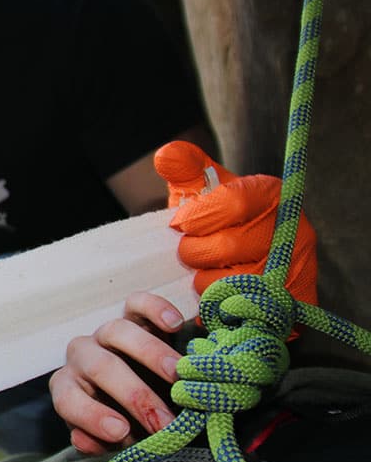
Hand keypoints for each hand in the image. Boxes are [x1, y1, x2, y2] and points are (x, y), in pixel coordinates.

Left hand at [51, 292, 184, 454]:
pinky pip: (138, 304)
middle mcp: (82, 357)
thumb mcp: (110, 439)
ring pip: (118, 332)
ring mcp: (106, 335)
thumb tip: (84, 442)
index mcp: (68, 388)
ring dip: (150, 355)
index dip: (91, 416)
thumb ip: (97, 441)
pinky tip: (175, 326)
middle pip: (100, 368)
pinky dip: (155, 310)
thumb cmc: (123, 419)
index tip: (121, 432)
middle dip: (134, 396)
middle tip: (164, 422)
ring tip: (179, 376)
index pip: (68, 400)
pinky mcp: (132, 316)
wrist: (143, 390)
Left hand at [154, 141, 317, 304]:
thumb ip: (186, 168)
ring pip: (233, 280)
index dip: (197, 217)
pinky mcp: (293, 299)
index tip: (179, 224)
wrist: (250, 253)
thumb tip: (166, 155)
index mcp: (270, 193)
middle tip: (185, 252)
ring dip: (203, 279)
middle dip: (194, 252)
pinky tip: (211, 293)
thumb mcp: (204, 187)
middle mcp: (292, 228)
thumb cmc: (220, 216)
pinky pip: (244, 306)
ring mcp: (295, 266)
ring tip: (199, 271)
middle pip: (229, 246)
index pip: (232, 202)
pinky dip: (220, 303)